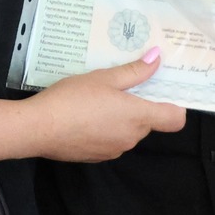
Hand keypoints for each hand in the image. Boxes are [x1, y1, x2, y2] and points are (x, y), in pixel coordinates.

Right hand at [26, 50, 187, 162]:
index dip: (175, 105)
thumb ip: (134, 70)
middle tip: (120, 86)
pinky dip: (104, 129)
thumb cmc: (73, 99)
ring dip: (120, 117)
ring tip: (97, 99)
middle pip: (148, 121)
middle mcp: (131, 137)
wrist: (39, 128)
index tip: (165, 91)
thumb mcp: (104, 78)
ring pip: (128, 131)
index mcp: (138, 116)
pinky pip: (111, 140)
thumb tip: (157, 58)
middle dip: (138, 105)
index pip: (175, 119)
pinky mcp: (97, 157)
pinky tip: (85, 116)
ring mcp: (114, 150)